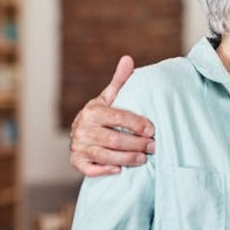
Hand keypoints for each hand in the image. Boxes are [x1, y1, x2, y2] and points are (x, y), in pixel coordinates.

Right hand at [69, 55, 155, 175]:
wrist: (82, 131)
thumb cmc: (103, 114)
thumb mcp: (110, 98)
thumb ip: (120, 81)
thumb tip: (128, 59)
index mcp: (93, 111)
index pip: (119, 117)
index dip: (137, 124)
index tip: (153, 130)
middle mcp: (82, 128)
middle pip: (114, 139)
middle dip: (136, 144)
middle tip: (153, 147)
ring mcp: (78, 145)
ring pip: (105, 155)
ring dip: (127, 158)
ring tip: (144, 159)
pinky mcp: (76, 161)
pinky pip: (90, 169)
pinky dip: (105, 170)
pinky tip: (120, 170)